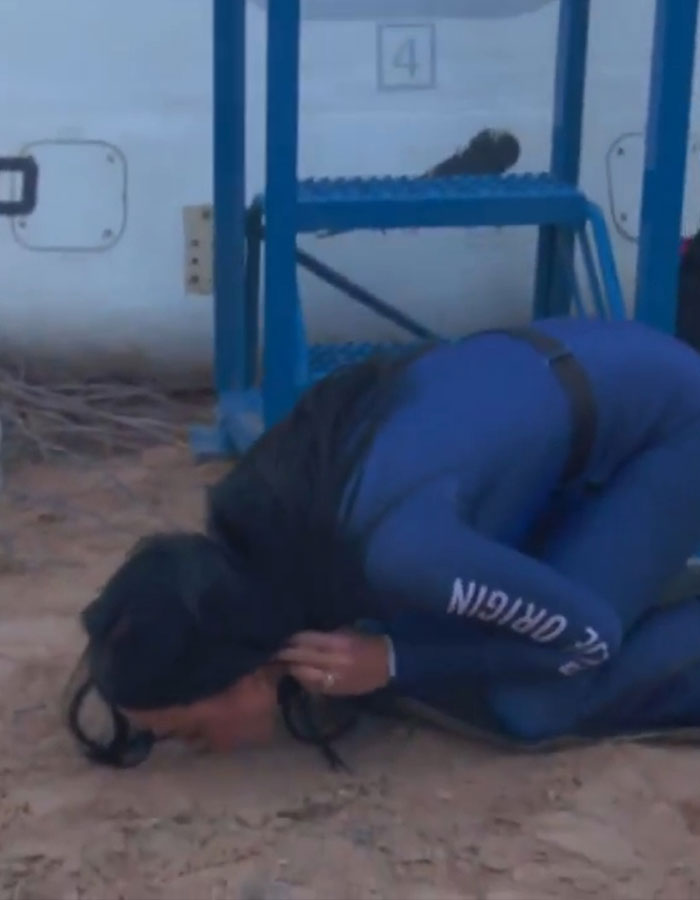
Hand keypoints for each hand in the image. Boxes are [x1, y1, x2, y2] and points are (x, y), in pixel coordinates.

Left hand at [275, 630, 390, 696]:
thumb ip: (326, 635)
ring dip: (292, 668)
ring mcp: (334, 678)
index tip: (282, 637)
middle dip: (285, 654)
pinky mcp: (335, 690)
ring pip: (303, 674)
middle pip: (301, 657)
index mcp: (338, 643)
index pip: (306, 640)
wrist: (389, 665)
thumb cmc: (368, 643)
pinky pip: (313, 686)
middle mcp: (334, 661)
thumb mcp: (347, 632)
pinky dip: (303, 680)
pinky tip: (298, 675)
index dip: (291, 639)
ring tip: (283, 663)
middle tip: (275, 650)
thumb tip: (305, 637)